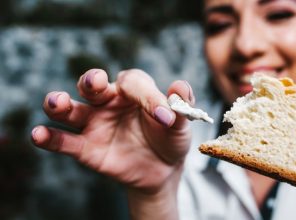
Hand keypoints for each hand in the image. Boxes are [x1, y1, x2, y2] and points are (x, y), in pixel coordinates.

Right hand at [31, 68, 194, 193]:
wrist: (163, 170)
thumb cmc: (170, 139)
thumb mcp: (181, 124)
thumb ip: (180, 106)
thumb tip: (180, 87)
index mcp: (134, 91)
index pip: (133, 83)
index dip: (148, 96)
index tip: (164, 117)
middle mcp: (109, 102)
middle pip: (93, 85)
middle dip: (91, 81)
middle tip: (95, 83)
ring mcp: (95, 124)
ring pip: (71, 109)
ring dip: (59, 103)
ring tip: (56, 102)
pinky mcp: (85, 147)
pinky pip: (64, 141)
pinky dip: (50, 138)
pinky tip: (39, 135)